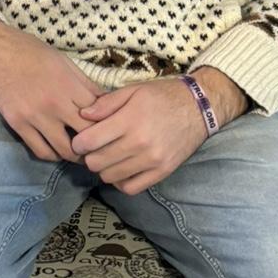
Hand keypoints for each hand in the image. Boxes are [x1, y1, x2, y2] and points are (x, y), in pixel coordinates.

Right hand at [0, 16, 100, 162]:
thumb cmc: (30, 51)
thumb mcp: (64, 61)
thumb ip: (85, 84)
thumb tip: (107, 103)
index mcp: (68, 84)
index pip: (99, 115)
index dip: (109, 126)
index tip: (111, 131)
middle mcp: (54, 103)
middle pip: (86, 136)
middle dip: (96, 144)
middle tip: (100, 148)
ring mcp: (34, 116)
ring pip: (65, 150)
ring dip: (75, 155)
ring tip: (81, 154)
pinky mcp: (17, 124)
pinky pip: (41, 151)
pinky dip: (52, 155)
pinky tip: (56, 150)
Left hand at [71, 69, 248, 195]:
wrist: (199, 108)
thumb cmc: (162, 96)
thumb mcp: (133, 90)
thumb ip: (106, 103)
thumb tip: (82, 115)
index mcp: (129, 121)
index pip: (90, 142)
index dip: (79, 143)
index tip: (80, 139)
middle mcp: (139, 144)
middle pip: (97, 163)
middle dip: (89, 156)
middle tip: (93, 149)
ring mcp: (152, 161)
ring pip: (111, 177)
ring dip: (104, 169)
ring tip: (108, 157)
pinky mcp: (162, 172)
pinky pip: (131, 188)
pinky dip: (121, 182)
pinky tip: (122, 169)